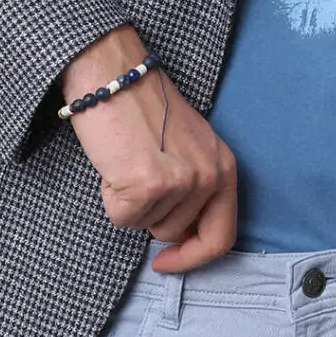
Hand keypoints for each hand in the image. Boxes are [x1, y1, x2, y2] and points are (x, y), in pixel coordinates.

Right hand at [60, 27, 238, 272]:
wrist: (112, 75)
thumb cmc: (141, 107)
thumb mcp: (187, 147)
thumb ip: (194, 188)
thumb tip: (179, 235)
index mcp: (224, 166)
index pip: (221, 236)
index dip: (192, 257)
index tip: (166, 261)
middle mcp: (210, 175)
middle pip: (176, 234)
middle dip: (151, 216)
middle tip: (138, 178)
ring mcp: (182, 181)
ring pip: (146, 227)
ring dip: (130, 203)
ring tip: (127, 161)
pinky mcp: (149, 184)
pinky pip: (122, 218)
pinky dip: (111, 197)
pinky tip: (114, 164)